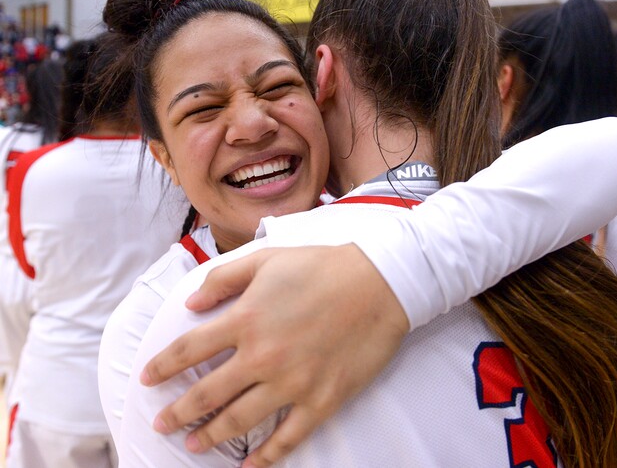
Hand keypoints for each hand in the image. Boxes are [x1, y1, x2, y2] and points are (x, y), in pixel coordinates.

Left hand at [141, 243, 409, 466]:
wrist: (379, 283)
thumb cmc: (322, 267)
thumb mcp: (266, 259)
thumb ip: (223, 279)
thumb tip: (190, 304)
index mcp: (246, 319)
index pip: (189, 350)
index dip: (163, 366)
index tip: (148, 378)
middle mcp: (262, 356)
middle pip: (207, 393)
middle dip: (178, 412)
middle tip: (161, 424)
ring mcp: (292, 382)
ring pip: (239, 420)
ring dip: (210, 436)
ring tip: (193, 446)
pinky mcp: (321, 400)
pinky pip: (288, 437)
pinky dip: (266, 456)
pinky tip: (250, 465)